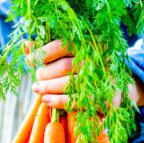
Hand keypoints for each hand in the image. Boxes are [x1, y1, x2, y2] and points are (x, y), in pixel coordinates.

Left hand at [25, 40, 143, 108]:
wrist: (118, 86)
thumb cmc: (87, 66)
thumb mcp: (70, 53)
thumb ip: (48, 49)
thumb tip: (25, 46)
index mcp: (91, 41)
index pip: (62, 44)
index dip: (42, 53)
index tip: (29, 60)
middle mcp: (99, 58)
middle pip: (64, 66)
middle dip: (45, 74)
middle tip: (36, 79)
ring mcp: (104, 79)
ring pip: (69, 83)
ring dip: (49, 87)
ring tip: (37, 89)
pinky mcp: (105, 99)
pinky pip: (78, 100)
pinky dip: (59, 101)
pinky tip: (46, 100)